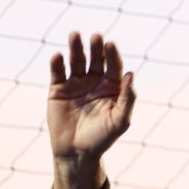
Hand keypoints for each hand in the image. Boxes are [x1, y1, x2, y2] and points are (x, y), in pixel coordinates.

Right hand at [48, 31, 135, 188]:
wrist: (77, 153)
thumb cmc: (102, 139)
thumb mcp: (120, 121)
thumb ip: (127, 99)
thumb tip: (131, 74)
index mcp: (112, 87)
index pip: (114, 66)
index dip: (112, 54)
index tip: (110, 44)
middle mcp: (94, 81)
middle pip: (95, 59)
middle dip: (95, 47)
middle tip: (95, 36)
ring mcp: (76, 83)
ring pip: (76, 60)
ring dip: (76, 47)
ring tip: (75, 35)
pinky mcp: (58, 88)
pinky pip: (57, 72)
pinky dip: (57, 63)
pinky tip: (58, 57)